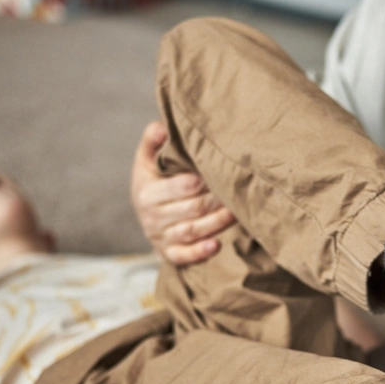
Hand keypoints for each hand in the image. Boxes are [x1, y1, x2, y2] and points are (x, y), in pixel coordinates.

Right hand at [130, 121, 236, 265]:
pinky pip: (183, 256)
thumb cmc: (154, 180)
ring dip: (217, 223)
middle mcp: (152, 216)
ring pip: (192, 231)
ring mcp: (161, 237)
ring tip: (237, 213)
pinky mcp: (170, 253)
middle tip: (238, 192)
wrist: (146, 213)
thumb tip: (162, 126)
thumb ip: (153, 141)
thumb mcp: (147, 160)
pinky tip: (217, 246)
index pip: (179, 186)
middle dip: (215, 200)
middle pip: (191, 209)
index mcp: (147, 191)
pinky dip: (200, 253)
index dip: (200, 181)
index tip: (218, 173)